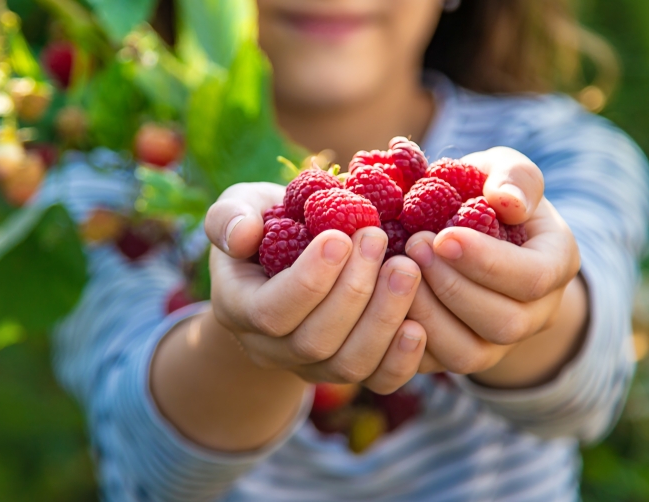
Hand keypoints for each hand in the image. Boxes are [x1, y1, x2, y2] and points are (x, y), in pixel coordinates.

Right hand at [204, 182, 425, 392]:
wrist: (291, 258)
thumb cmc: (266, 224)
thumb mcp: (239, 208)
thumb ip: (230, 217)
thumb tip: (242, 235)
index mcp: (239, 308)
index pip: (271, 312)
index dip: (309, 281)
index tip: (341, 236)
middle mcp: (272, 349)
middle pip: (314, 342)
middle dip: (353, 292)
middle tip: (378, 239)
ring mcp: (313, 366)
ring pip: (349, 365)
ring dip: (382, 318)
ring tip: (406, 269)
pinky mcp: (351, 369)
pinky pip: (378, 381)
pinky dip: (402, 358)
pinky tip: (419, 324)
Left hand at [404, 148, 583, 383]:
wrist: (464, 231)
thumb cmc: (484, 193)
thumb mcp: (504, 170)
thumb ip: (514, 178)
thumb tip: (506, 201)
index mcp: (554, 264)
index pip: (532, 278)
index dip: (486, 262)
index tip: (443, 236)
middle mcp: (533, 313)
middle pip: (504, 323)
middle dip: (453, 288)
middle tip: (413, 247)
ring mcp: (495, 343)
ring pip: (468, 354)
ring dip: (427, 314)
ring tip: (398, 271)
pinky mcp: (455, 356)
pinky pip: (433, 365)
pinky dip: (403, 337)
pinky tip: (383, 299)